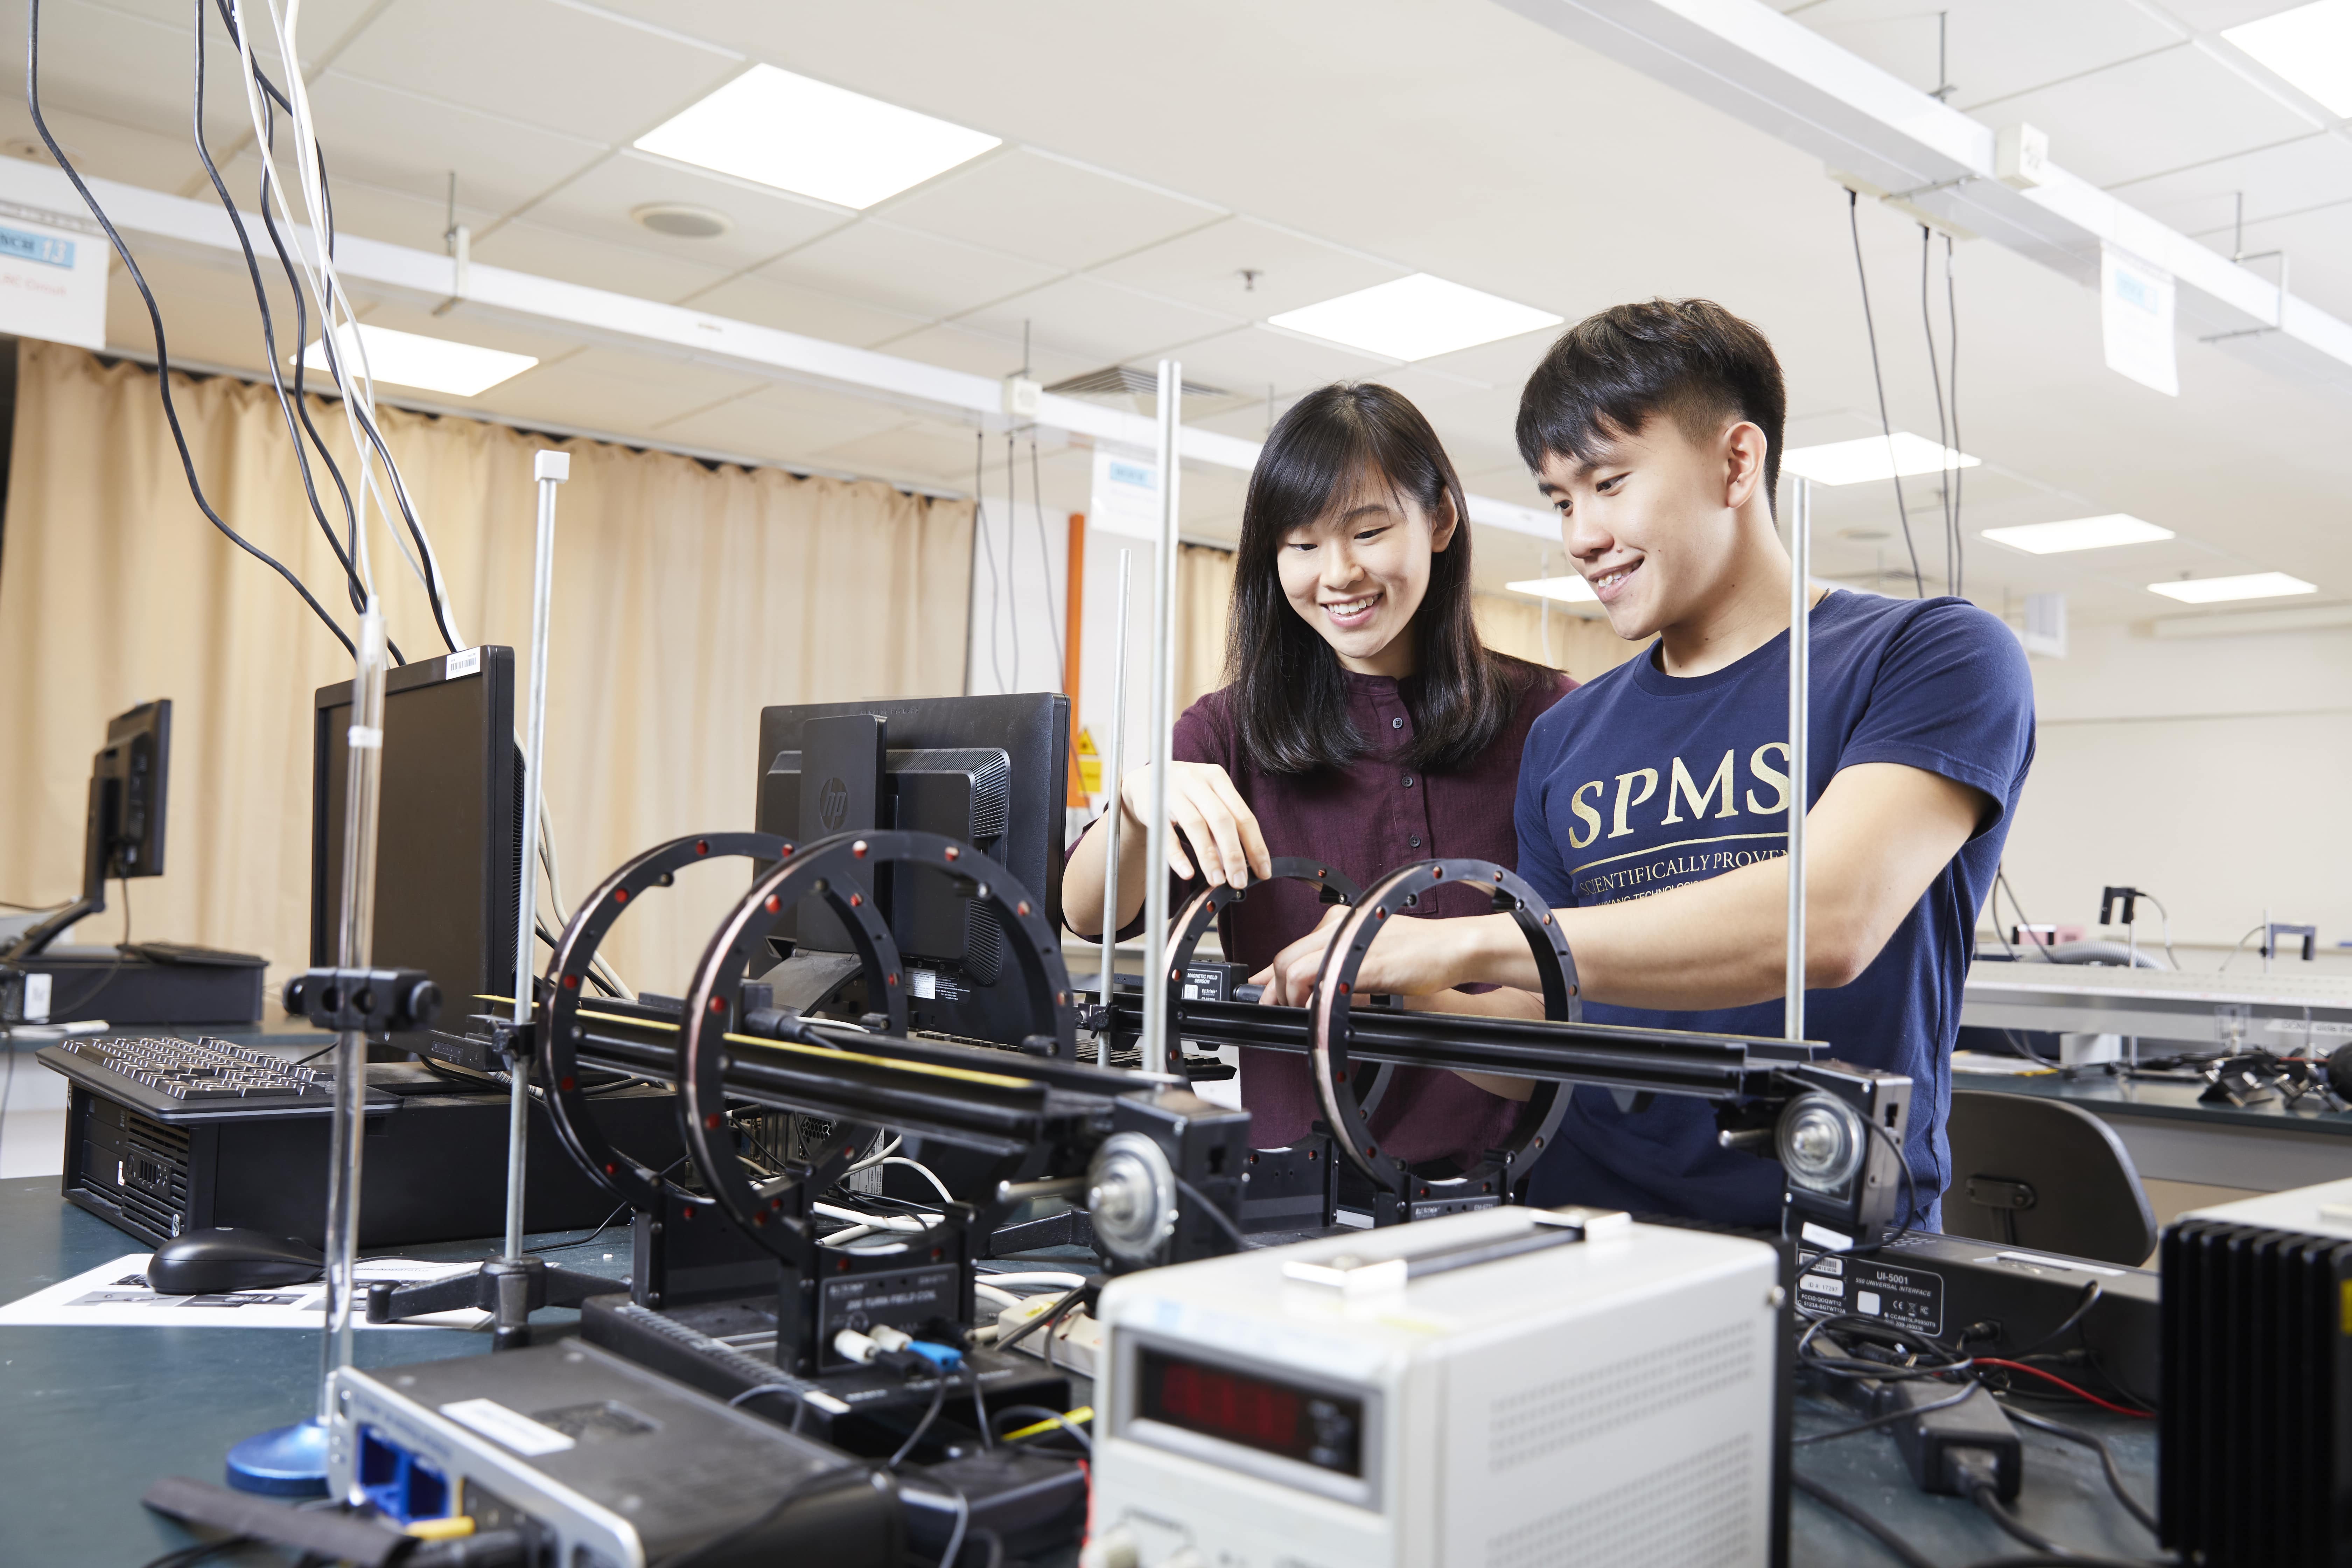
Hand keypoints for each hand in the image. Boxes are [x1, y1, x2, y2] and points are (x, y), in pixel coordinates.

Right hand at [1119, 761, 1270, 888]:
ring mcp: (1174, 791)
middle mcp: (1197, 781)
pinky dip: (1177, 855)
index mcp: (1218, 779)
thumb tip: (1238, 865)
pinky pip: (1166, 834)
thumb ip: (1223, 830)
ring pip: (1196, 826)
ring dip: (1208, 857)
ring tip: (1217, 881)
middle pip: (1222, 820)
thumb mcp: (1207, 803)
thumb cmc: (1185, 795)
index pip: (1243, 815)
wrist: (1144, 781)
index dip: (1255, 846)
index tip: (1263, 872)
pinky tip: (1187, 873)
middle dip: (1234, 854)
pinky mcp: (1153, 806)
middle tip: (1239, 881)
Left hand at [1251, 910, 1476, 1006]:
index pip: (1290, 948)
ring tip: (1306, 1014)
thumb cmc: (1420, 952)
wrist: (1454, 946)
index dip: (1267, 976)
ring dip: (1290, 999)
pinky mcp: (1360, 962)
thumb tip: (1311, 988)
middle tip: (1281, 1012)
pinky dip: (1311, 1001)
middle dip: (1274, 991)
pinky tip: (1322, 1012)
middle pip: (1283, 959)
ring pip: (1291, 970)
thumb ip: (1338, 964)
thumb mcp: (1370, 951)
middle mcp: (1337, 928)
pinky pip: (1318, 981)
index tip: (1260, 993)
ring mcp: (1346, 943)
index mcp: (1338, 922)